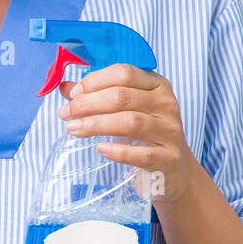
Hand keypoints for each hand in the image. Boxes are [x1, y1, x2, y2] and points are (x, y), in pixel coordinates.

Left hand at [56, 64, 198, 205]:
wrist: (176, 170)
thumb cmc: (147, 135)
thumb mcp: (128, 111)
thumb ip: (99, 96)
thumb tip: (66, 88)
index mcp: (157, 85)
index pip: (125, 73)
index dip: (96, 81)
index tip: (74, 94)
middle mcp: (166, 104)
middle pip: (123, 97)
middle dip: (89, 103)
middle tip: (66, 113)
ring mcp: (169, 132)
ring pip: (130, 122)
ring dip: (96, 124)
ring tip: (73, 129)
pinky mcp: (168, 158)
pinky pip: (141, 154)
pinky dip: (118, 151)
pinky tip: (101, 149)